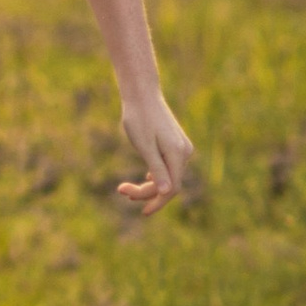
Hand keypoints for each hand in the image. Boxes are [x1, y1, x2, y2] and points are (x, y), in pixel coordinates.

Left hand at [117, 95, 194, 214]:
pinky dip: (154, 175)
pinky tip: (144, 178)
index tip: (142, 212)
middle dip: (146, 192)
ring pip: (168, 175)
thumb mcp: (144, 146)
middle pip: (169, 183)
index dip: (157, 202)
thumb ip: (156, 168)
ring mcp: (181, 147)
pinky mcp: (175, 144)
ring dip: (148, 184)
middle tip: (121, 191)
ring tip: (124, 188)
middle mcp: (184, 152)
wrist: (142, 93)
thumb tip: (166, 191)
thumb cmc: (139, 118)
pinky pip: (168, 166)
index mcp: (178, 153)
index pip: (171, 188)